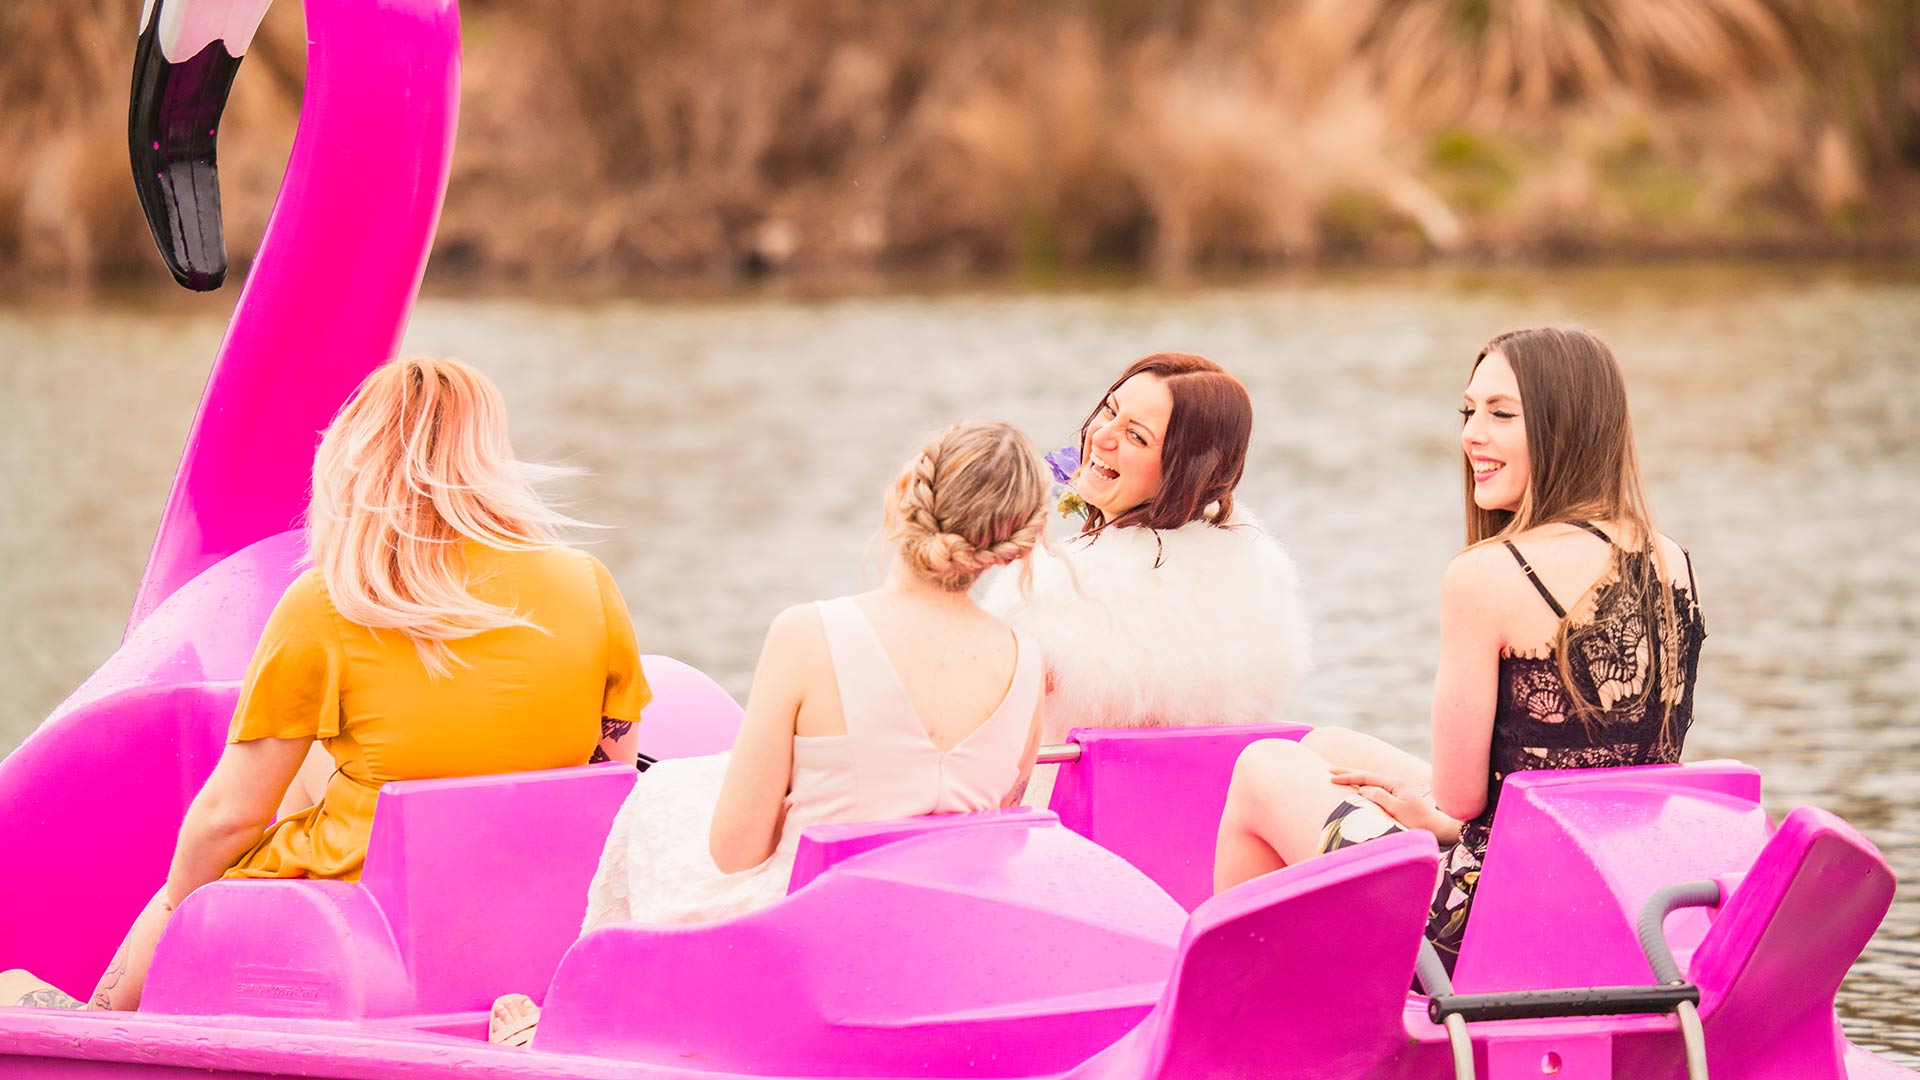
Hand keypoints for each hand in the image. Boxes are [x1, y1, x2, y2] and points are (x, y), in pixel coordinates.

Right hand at [1329, 768, 1461, 845]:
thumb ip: (1379, 797)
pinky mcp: (1398, 799)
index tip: (1331, 777)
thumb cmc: (1419, 821)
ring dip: (1355, 778)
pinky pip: (1376, 789)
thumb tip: (1362, 789)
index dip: (1348, 776)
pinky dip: (1364, 786)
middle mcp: (1395, 784)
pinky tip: (1359, 788)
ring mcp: (1397, 791)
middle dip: (1349, 773)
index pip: (1366, 777)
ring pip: (1371, 781)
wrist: (1438, 829)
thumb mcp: (1397, 809)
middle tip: (1330, 771)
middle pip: (1368, 775)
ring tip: (1340, 776)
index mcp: (1394, 784)